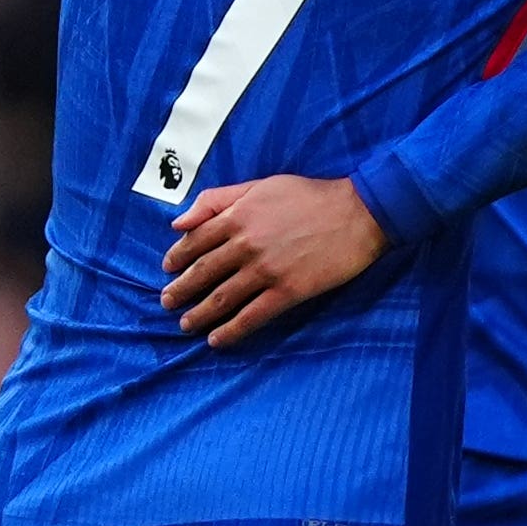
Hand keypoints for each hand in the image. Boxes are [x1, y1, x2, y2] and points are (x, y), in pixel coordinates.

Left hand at [161, 175, 387, 347]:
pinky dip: (231, 330)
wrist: (358, 213)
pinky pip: (252, 316)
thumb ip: (217, 199)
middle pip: (203, 273)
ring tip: (187, 325)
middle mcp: (245, 245)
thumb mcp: (261, 185)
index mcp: (237, 217)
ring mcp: (266, 271)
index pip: (194, 242)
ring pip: (222, 298)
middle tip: (168, 303)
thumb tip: (178, 222)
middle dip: (181, 290)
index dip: (176, 258)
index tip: (168, 270)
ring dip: (200, 314)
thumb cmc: (310, 196)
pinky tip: (217, 340)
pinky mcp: (288, 291)